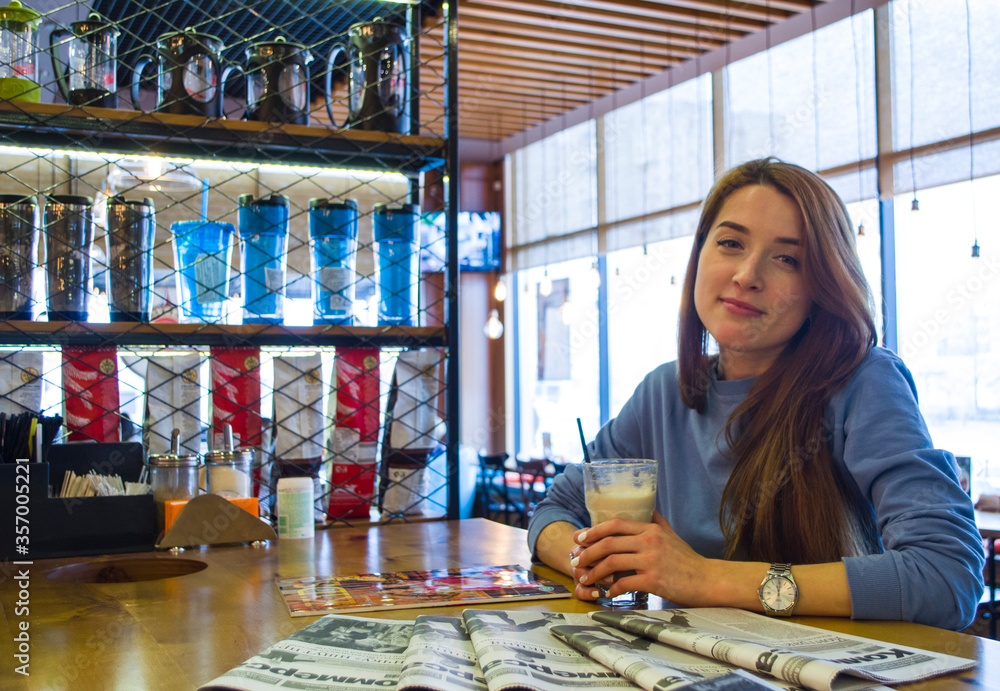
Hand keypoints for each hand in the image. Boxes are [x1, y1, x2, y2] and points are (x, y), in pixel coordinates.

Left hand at [570, 511, 718, 604]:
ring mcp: (652, 560)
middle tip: (576, 561)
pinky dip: (612, 588)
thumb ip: (656, 521)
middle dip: (587, 552)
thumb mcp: (671, 534)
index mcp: (650, 529)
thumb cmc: (687, 560)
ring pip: (612, 562)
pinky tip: (608, 592)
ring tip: (586, 578)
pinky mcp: (655, 580)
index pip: (615, 524)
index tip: (579, 538)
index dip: (593, 530)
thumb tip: (647, 507)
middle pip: (608, 542)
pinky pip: (625, 583)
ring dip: (594, 571)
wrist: (708, 580)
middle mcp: (649, 541)